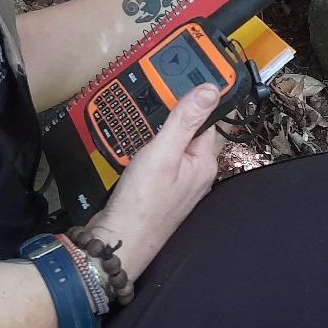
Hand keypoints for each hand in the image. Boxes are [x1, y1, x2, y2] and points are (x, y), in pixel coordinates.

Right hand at [85, 84, 220, 280]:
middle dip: (168, 120)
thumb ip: (185, 120)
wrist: (118, 242)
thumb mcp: (163, 153)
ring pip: (170, 146)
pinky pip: (158, 161)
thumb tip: (209, 90)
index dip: (190, 101)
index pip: (205, 120)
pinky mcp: (160, 191)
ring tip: (137, 130)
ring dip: (154, 136)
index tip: (174, 85)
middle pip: (187, 132)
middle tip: (148, 112)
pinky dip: (145, 152)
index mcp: (204, 163)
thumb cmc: (141, 203)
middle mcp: (196, 174)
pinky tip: (132, 151)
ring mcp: (178, 184)